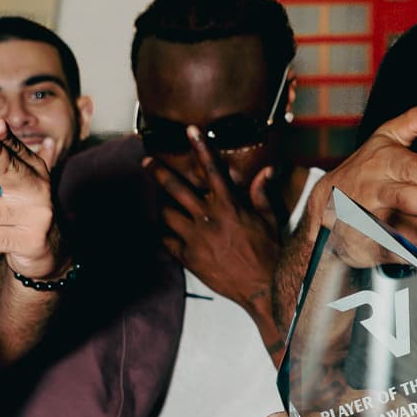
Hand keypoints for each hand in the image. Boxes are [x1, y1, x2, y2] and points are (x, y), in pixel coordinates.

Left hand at [149, 130, 280, 329]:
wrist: (262, 286)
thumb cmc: (268, 253)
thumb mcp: (269, 220)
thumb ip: (262, 195)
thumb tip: (266, 172)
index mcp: (230, 206)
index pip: (212, 170)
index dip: (200, 148)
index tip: (189, 131)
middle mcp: (209, 218)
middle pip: (176, 189)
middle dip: (159, 172)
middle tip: (147, 162)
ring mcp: (196, 238)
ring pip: (167, 214)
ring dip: (164, 207)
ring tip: (163, 203)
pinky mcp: (189, 257)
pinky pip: (167, 240)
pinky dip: (166, 235)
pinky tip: (167, 232)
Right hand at [330, 101, 416, 254]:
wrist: (325, 206)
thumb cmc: (363, 172)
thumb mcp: (383, 141)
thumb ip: (412, 124)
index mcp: (381, 164)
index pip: (407, 166)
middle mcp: (374, 191)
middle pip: (403, 197)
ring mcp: (369, 220)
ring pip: (397, 227)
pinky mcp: (367, 244)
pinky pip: (389, 252)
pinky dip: (411, 256)